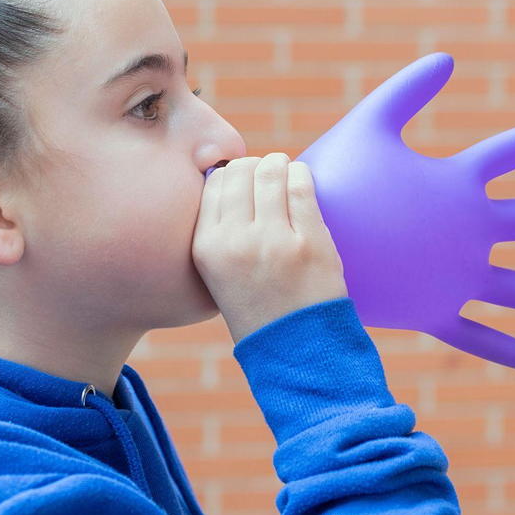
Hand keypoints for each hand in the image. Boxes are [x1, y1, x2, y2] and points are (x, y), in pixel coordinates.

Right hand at [192, 153, 348, 344]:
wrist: (297, 349)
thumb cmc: (260, 306)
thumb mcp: (219, 273)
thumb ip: (221, 230)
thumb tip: (234, 175)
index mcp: (206, 248)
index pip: (212, 184)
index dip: (231, 175)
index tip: (245, 184)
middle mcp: (234, 241)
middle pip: (240, 172)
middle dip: (255, 167)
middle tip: (268, 177)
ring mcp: (273, 240)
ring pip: (271, 171)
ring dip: (280, 165)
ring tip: (285, 173)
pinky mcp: (309, 241)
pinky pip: (302, 185)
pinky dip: (302, 175)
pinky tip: (301, 181)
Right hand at [295, 52, 514, 369]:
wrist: (302, 247)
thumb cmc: (332, 180)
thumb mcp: (367, 125)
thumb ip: (406, 91)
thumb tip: (447, 57)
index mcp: (458, 186)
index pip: (513, 151)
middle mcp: (471, 233)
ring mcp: (456, 277)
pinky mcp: (433, 312)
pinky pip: (475, 335)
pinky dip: (503, 349)